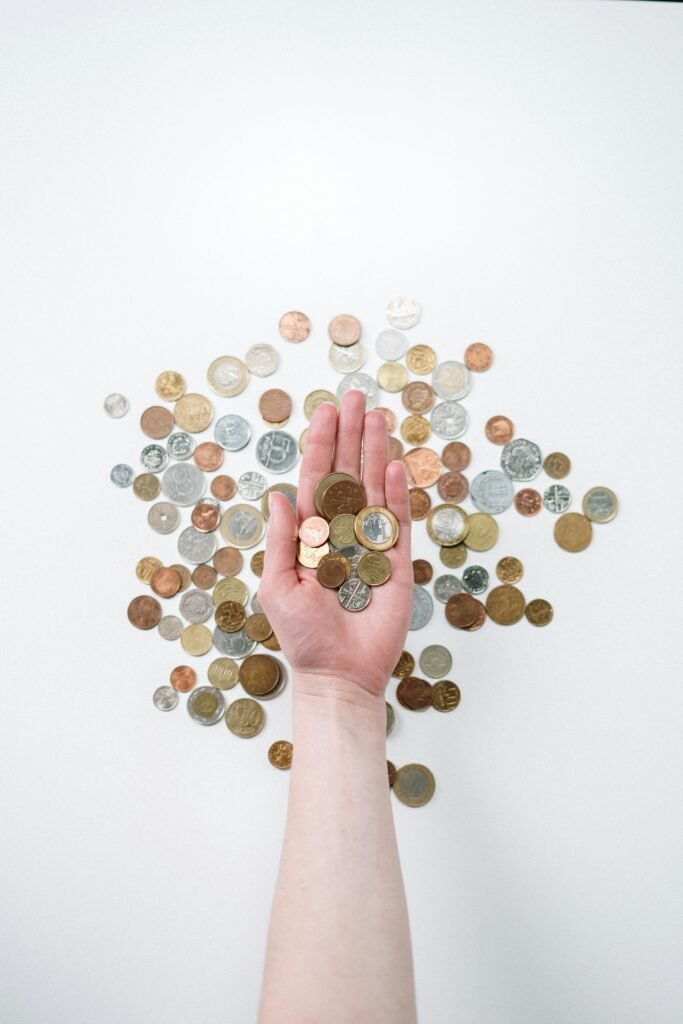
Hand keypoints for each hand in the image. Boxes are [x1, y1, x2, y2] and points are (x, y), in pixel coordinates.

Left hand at [257, 390, 412, 703]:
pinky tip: (394, 462)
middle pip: (348, 474)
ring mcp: (370, 545)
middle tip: (356, 397)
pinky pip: (398, 521)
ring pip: (375, 488)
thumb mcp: (277, 587)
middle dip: (350, 436)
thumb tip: (278, 496)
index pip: (316, 481)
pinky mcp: (396, 563)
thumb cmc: (302, 636)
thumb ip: (281, 541)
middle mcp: (341, 533)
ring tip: (377, 416)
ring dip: (375, 452)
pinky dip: (397, 492)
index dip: (321, 447)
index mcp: (311, 536)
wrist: (339, 674)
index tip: (326, 412)